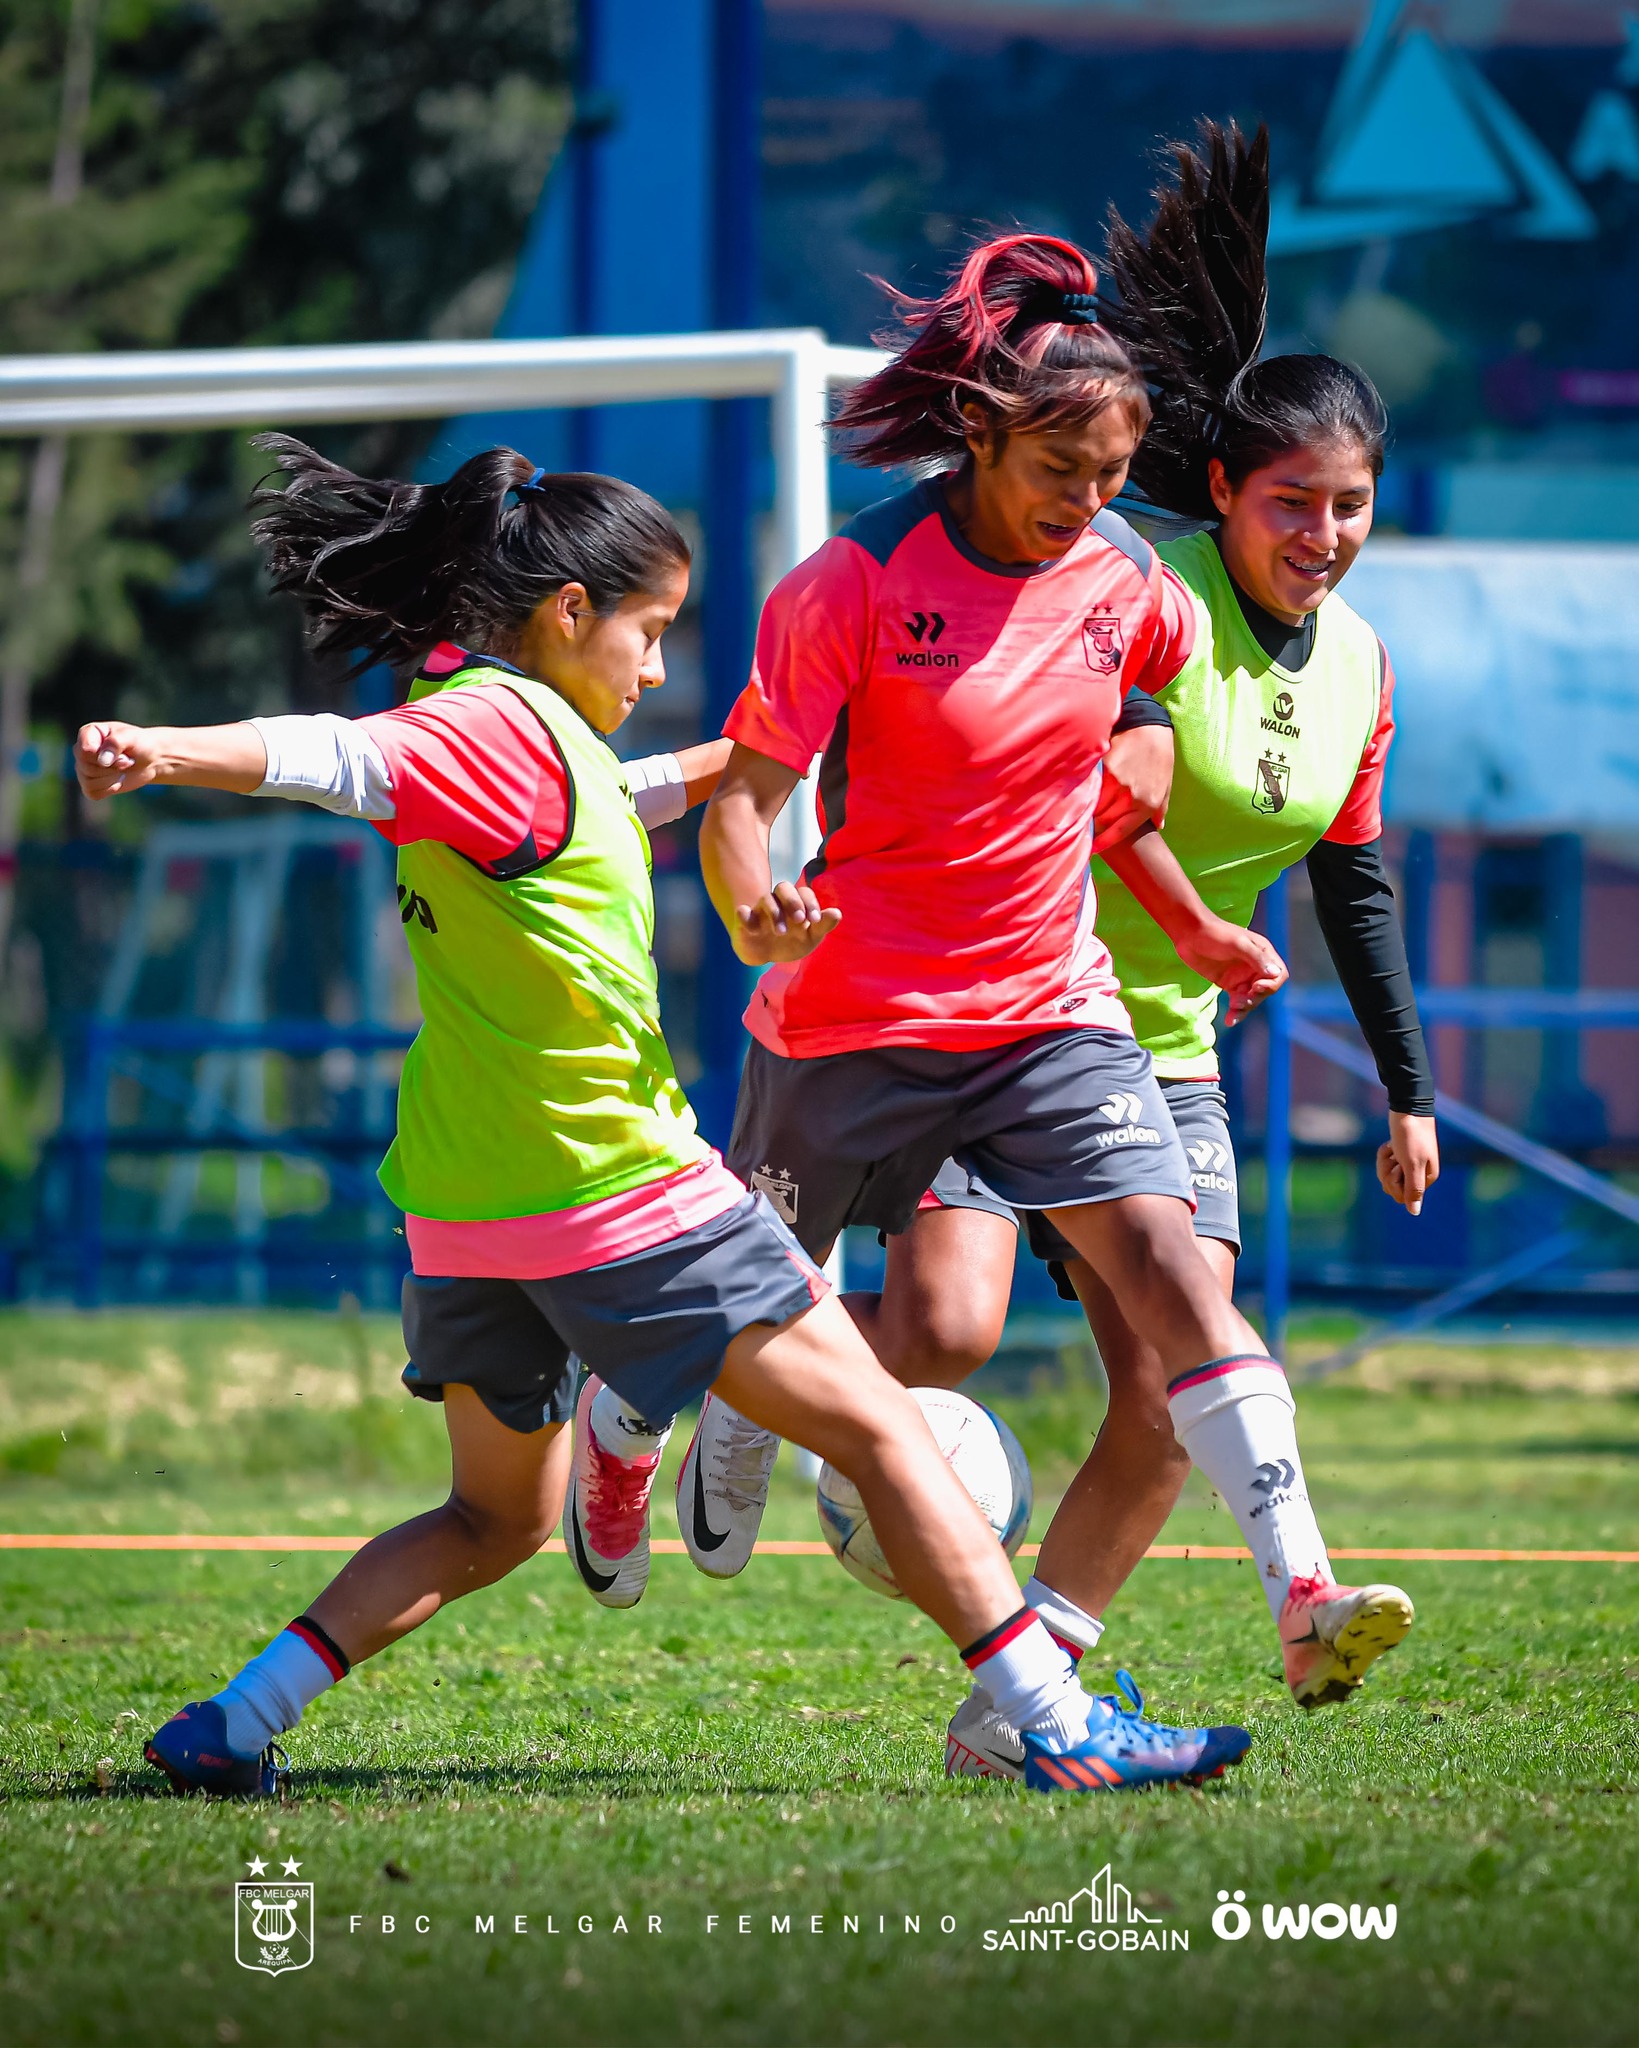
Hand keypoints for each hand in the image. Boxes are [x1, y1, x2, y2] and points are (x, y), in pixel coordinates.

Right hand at [74, 722, 163, 799]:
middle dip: (113, 768)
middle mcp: (81, 750)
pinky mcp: (90, 785)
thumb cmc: (139, 744)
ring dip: (113, 778)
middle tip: (128, 761)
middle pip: (86, 767)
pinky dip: (110, 789)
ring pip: (89, 782)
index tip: (124, 754)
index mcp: (88, 733)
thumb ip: (115, 743)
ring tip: (124, 768)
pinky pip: (93, 793)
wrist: (149, 760)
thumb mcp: (131, 737)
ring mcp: (83, 769)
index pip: (84, 750)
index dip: (105, 756)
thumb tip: (103, 761)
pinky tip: (119, 779)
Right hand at [732, 882, 840, 964]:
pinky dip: (745, 915)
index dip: (811, 903)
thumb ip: (823, 925)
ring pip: (767, 899)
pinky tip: (754, 929)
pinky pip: (742, 911)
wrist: (767, 955)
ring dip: (775, 913)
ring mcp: (761, 910)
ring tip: (781, 932)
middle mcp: (779, 902)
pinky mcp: (746, 920)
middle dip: (793, 901)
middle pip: (784, 887)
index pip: (804, 892)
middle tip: (800, 920)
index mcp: (797, 903)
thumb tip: (837, 913)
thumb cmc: (792, 942)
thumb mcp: (811, 937)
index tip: (815, 920)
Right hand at [1093, 726, 1172, 852]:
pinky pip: (1089, 788)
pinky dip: (1084, 792)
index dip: (1105, 842)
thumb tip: (1158, 827)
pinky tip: (1081, 792)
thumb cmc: (1159, 758)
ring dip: (1088, 808)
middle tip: (1088, 824)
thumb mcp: (1165, 785)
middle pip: (1103, 820)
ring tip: (1082, 808)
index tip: (1094, 848)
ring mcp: (1114, 782)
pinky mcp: (1102, 768)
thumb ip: (1160, 809)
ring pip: (1093, 805)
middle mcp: (1129, 796)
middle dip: (1096, 824)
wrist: (1149, 728)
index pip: (1120, 831)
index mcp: (1146, 804)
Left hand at [1175, 917, 1287, 1025]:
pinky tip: (1230, 1021)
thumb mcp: (1237, 944)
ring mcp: (1242, 976)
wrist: (1189, 934)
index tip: (1255, 988)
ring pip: (1251, 999)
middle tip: (1238, 1001)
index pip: (1278, 975)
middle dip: (1254, 998)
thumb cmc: (1215, 933)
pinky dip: (1235, 1012)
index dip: (1271, 985)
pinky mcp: (1229, 984)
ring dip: (1245, 1008)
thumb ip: (1256, 958)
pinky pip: (1237, 1002)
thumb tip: (1275, 974)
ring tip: (1233, 1010)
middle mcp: (1255, 966)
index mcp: (1263, 953)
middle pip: (1265, 991)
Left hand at [1377, 1111, 1438, 1215]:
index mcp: (1426, 1178)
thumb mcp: (1412, 1164)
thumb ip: (1414, 1189)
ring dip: (1385, 1160)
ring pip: (1386, 1175)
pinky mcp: (1400, 1155)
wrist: (1408, 1109)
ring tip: (1393, 1147)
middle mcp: (1419, 1174)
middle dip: (1387, 1170)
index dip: (1394, 1183)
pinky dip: (1384, 1152)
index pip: (1402, 1196)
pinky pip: (1385, 1162)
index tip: (1399, 1166)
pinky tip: (1390, 1143)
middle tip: (1396, 1154)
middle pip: (1392, 1187)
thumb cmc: (1411, 1136)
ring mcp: (1408, 1164)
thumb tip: (1414, 1212)